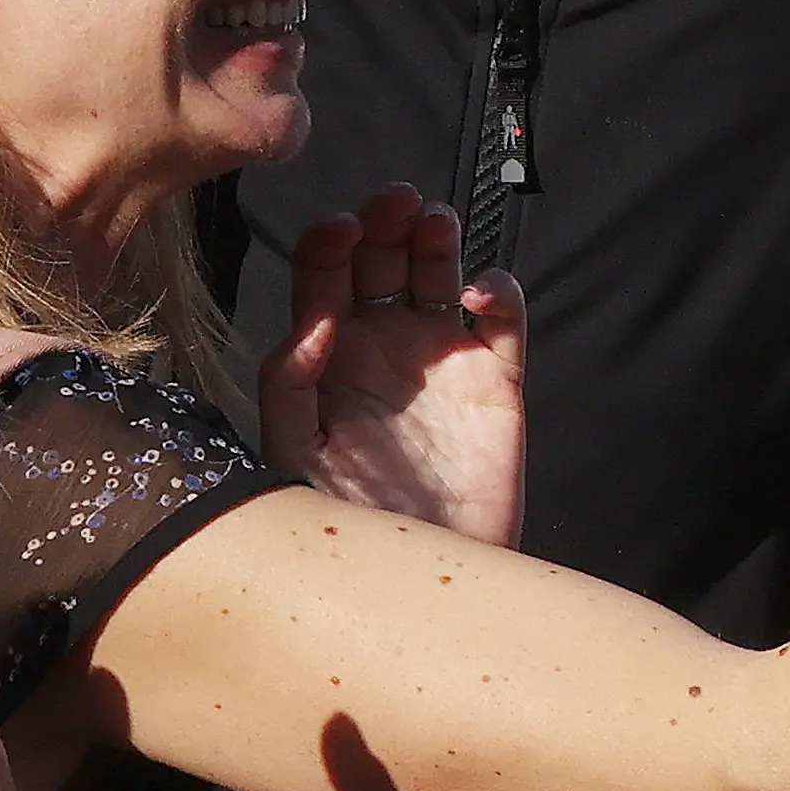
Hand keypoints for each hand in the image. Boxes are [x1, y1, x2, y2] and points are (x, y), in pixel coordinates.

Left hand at [259, 187, 526, 548]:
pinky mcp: (495, 381)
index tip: (341, 228)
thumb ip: (288, 386)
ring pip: (439, 271)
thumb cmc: (344, 528)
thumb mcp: (293, 460)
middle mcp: (383, 346)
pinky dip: (497, 290)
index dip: (330, 241)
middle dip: (385, 218)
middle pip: (382, 257)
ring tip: (431, 221)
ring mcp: (441, 359)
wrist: (422, 589)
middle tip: (394, 201)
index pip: (324, 274)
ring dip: (435, 236)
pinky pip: (502, 320)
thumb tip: (314, 320)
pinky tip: (476, 295)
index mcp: (328, 355)